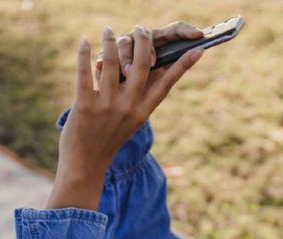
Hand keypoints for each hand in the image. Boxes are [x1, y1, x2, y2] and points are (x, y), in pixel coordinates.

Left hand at [48, 24, 202, 209]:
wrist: (85, 166)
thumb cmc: (107, 142)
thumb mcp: (129, 123)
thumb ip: (137, 100)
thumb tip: (144, 73)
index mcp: (142, 112)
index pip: (167, 83)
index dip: (183, 65)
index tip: (199, 49)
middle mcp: (128, 107)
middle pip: (142, 66)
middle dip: (144, 41)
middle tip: (141, 28)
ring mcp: (107, 106)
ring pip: (111, 63)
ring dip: (111, 41)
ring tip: (109, 30)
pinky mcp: (84, 106)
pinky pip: (85, 73)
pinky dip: (84, 54)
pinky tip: (83, 41)